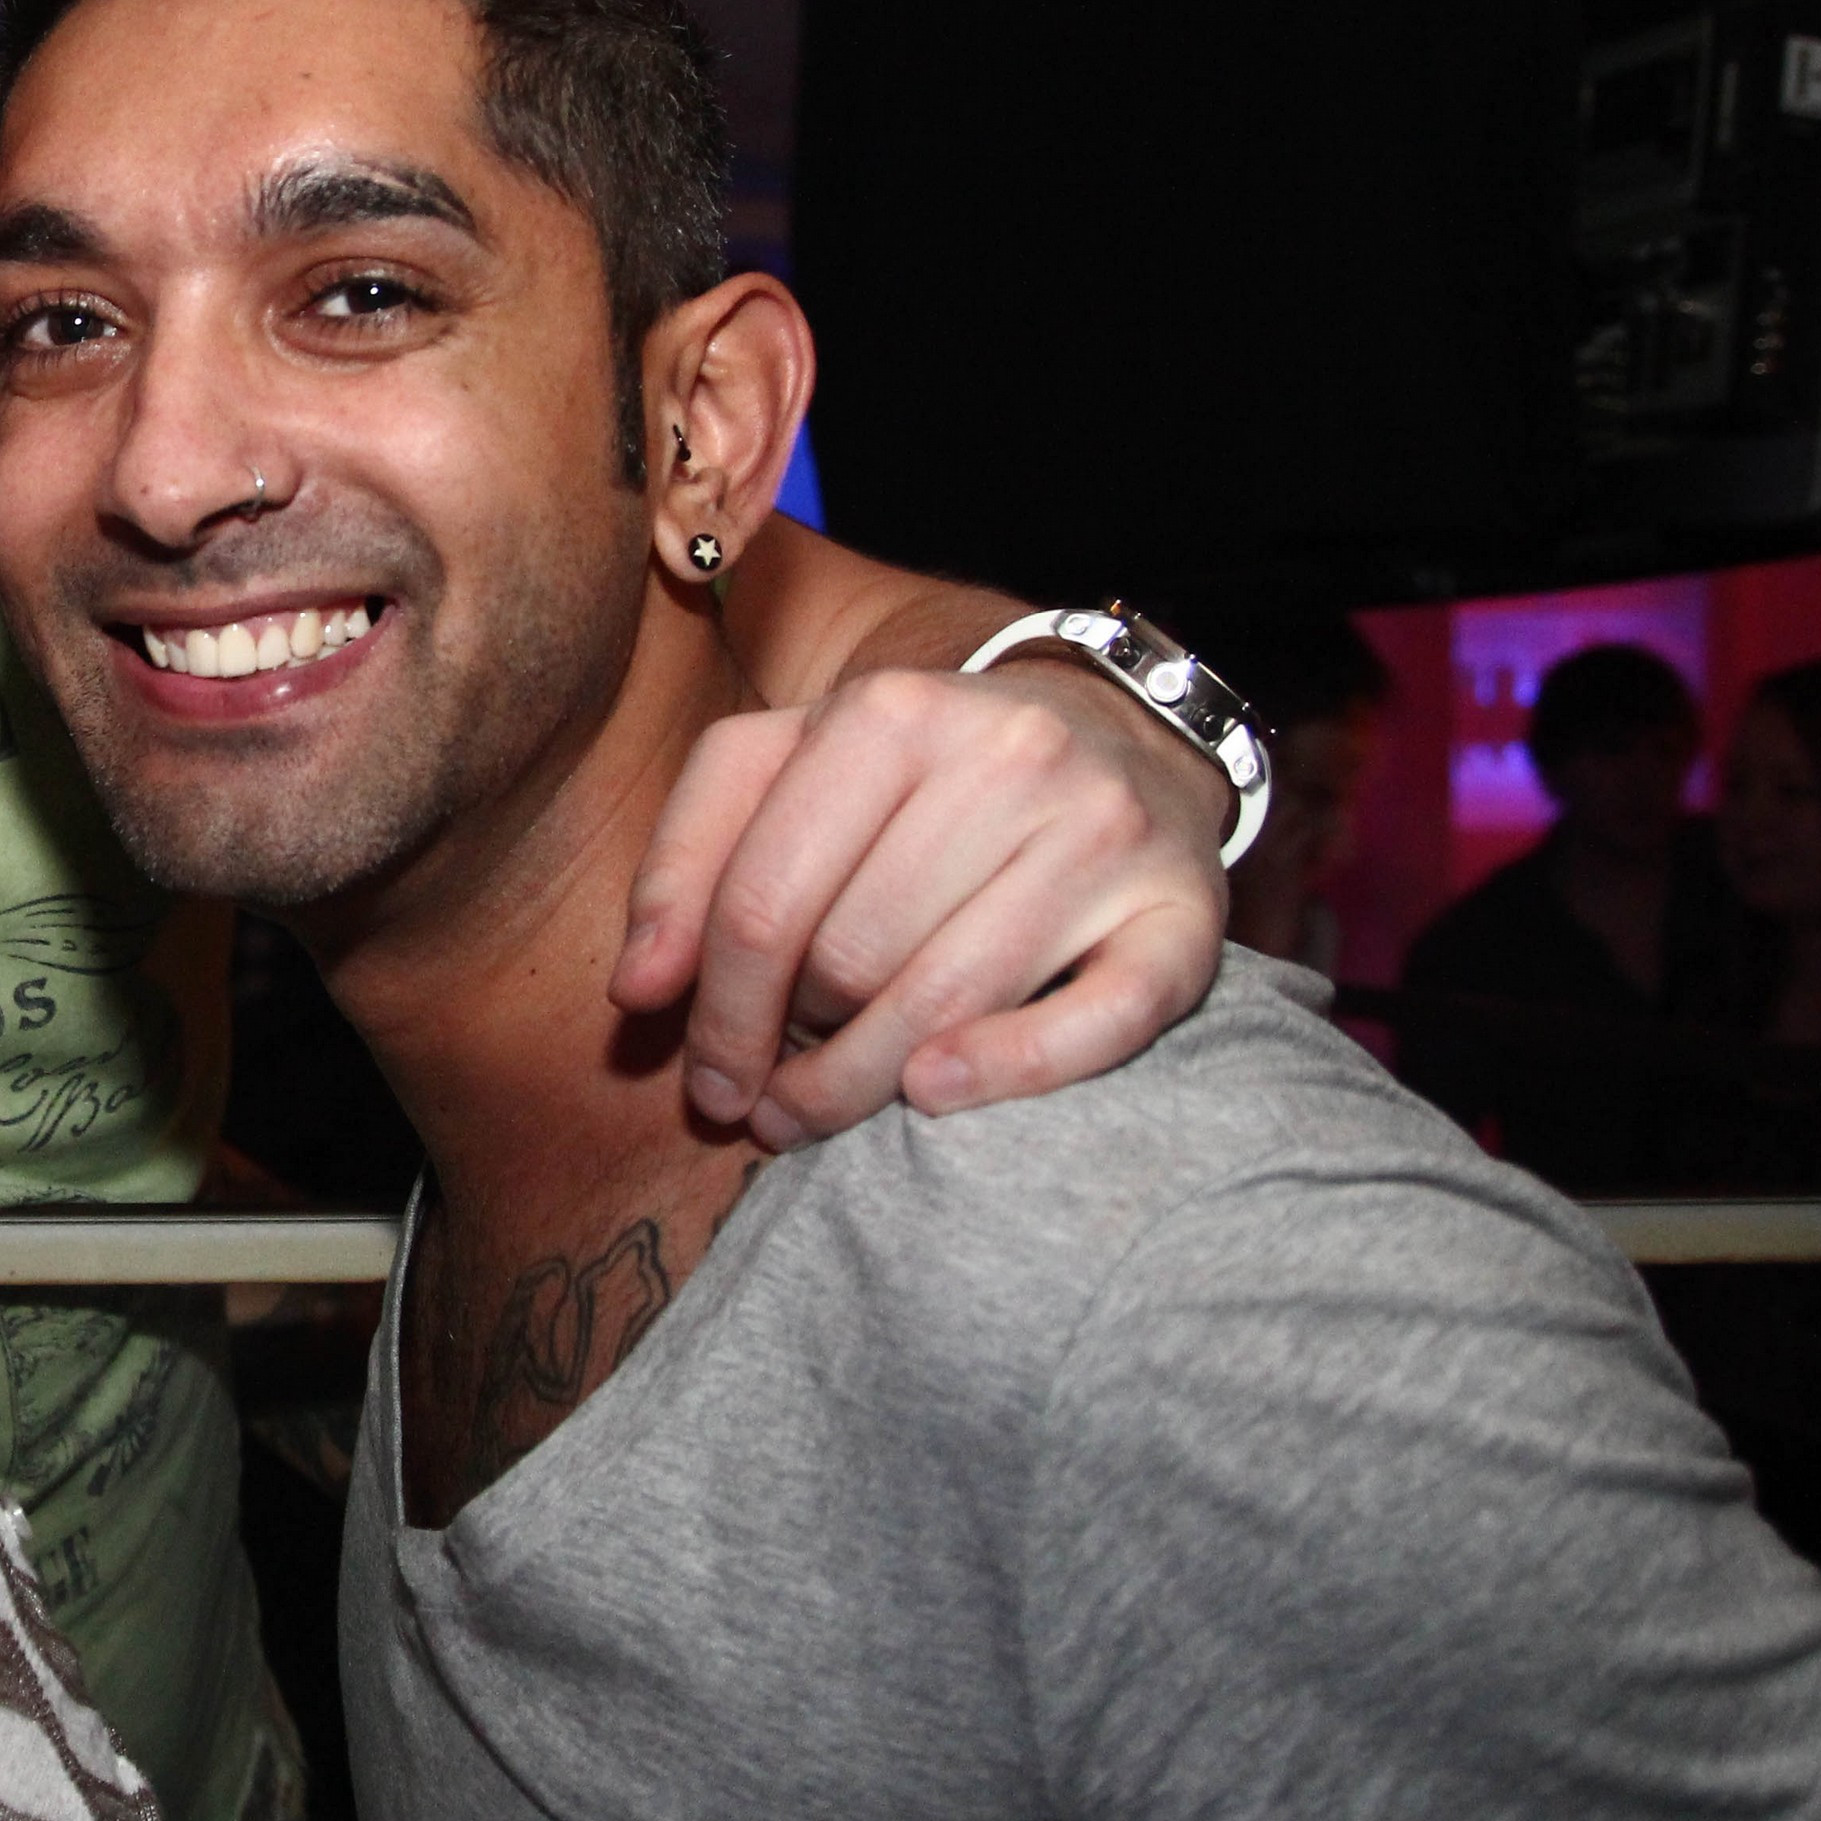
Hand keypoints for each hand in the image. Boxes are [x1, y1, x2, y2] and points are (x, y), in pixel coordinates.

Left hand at [613, 663, 1229, 1145]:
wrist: (1111, 736)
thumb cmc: (914, 775)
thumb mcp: (782, 770)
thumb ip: (687, 860)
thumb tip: (636, 990)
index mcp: (891, 710)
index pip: (762, 901)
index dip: (716, 1013)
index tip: (705, 1079)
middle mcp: (1010, 756)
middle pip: (849, 958)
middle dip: (791, 1043)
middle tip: (774, 1083)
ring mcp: (1106, 834)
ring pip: (946, 1002)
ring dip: (861, 1085)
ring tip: (818, 1110)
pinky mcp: (1184, 913)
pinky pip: (1094, 1023)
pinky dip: (1006, 1074)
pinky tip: (932, 1095)